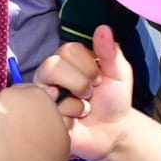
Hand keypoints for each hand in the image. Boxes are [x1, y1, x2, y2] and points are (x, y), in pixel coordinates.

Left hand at [0, 84, 73, 160]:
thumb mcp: (59, 130)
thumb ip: (46, 114)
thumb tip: (39, 113)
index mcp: (34, 94)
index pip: (25, 93)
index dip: (23, 110)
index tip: (22, 123)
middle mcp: (8, 96)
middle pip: (4, 102)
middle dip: (6, 117)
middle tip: (11, 139)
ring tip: (1, 150)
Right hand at [33, 24, 139, 160]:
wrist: (113, 132)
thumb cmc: (113, 101)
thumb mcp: (119, 73)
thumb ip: (110, 51)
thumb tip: (103, 27)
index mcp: (68, 60)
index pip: (67, 50)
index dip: (87, 65)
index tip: (99, 78)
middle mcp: (51, 75)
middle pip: (52, 66)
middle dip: (80, 83)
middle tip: (90, 94)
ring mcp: (44, 97)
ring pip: (49, 90)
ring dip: (75, 103)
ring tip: (83, 109)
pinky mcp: (42, 118)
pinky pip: (52, 114)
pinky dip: (70, 121)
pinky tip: (75, 123)